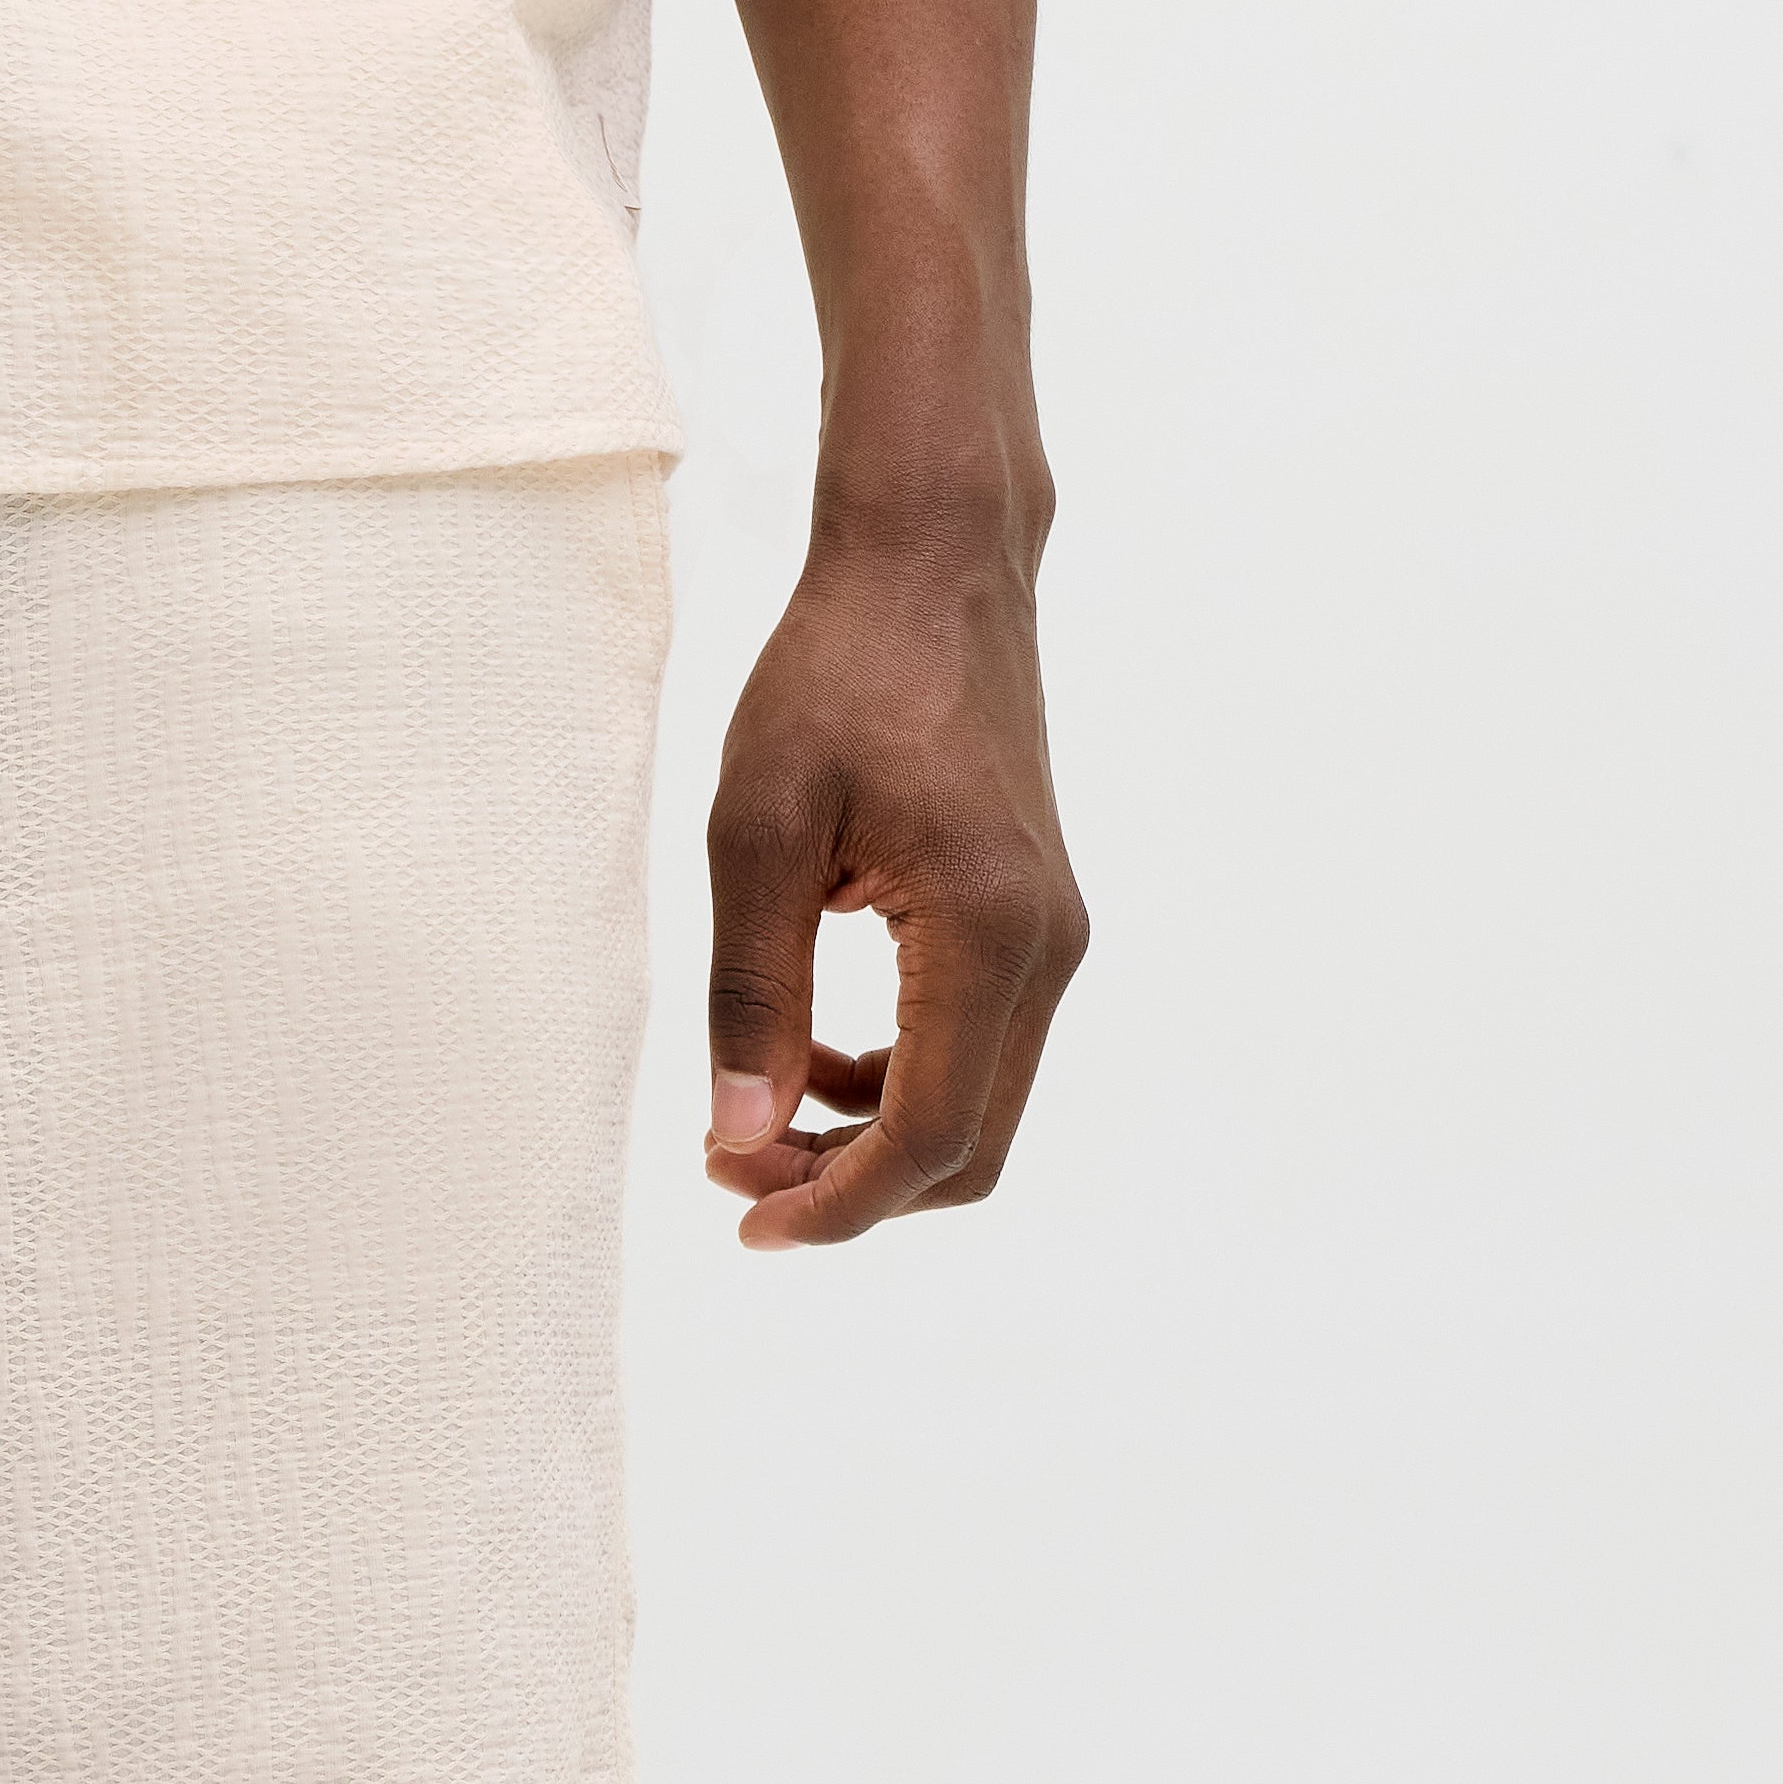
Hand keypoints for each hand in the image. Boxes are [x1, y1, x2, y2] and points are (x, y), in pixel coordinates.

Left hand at [699, 522, 1086, 1246]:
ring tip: (753, 1120)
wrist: (931, 564)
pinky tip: (810, 1062)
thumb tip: (740, 1135)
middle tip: (732, 1167)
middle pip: (966, 1151)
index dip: (835, 1206)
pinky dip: (893, 1088)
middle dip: (849, 1191)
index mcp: (987, 930)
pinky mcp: (1033, 920)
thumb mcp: (757, 834)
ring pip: (974, 1112)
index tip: (743, 1219)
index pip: (926, 1136)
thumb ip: (752, 997)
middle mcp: (1046, 947)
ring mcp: (1052, 936)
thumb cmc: (837, 675)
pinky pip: (975, 1053)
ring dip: (867, 1145)